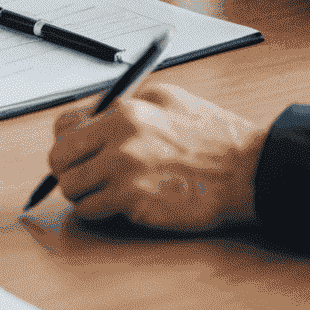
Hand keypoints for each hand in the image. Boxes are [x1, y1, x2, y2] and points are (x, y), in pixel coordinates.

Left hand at [45, 82, 268, 230]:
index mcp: (123, 113)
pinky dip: (99, 210)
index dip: (66, 140)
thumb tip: (87, 118)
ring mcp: (127, 177)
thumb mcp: (163, 98)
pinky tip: (119, 204)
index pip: (64, 127)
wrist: (250, 171)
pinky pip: (94, 211)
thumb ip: (120, 105)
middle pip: (60, 160)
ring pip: (72, 189)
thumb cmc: (211, 135)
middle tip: (84, 173)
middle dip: (67, 168)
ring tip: (103, 190)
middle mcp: (119, 143)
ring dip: (83, 192)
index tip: (75, 149)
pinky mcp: (138, 206)